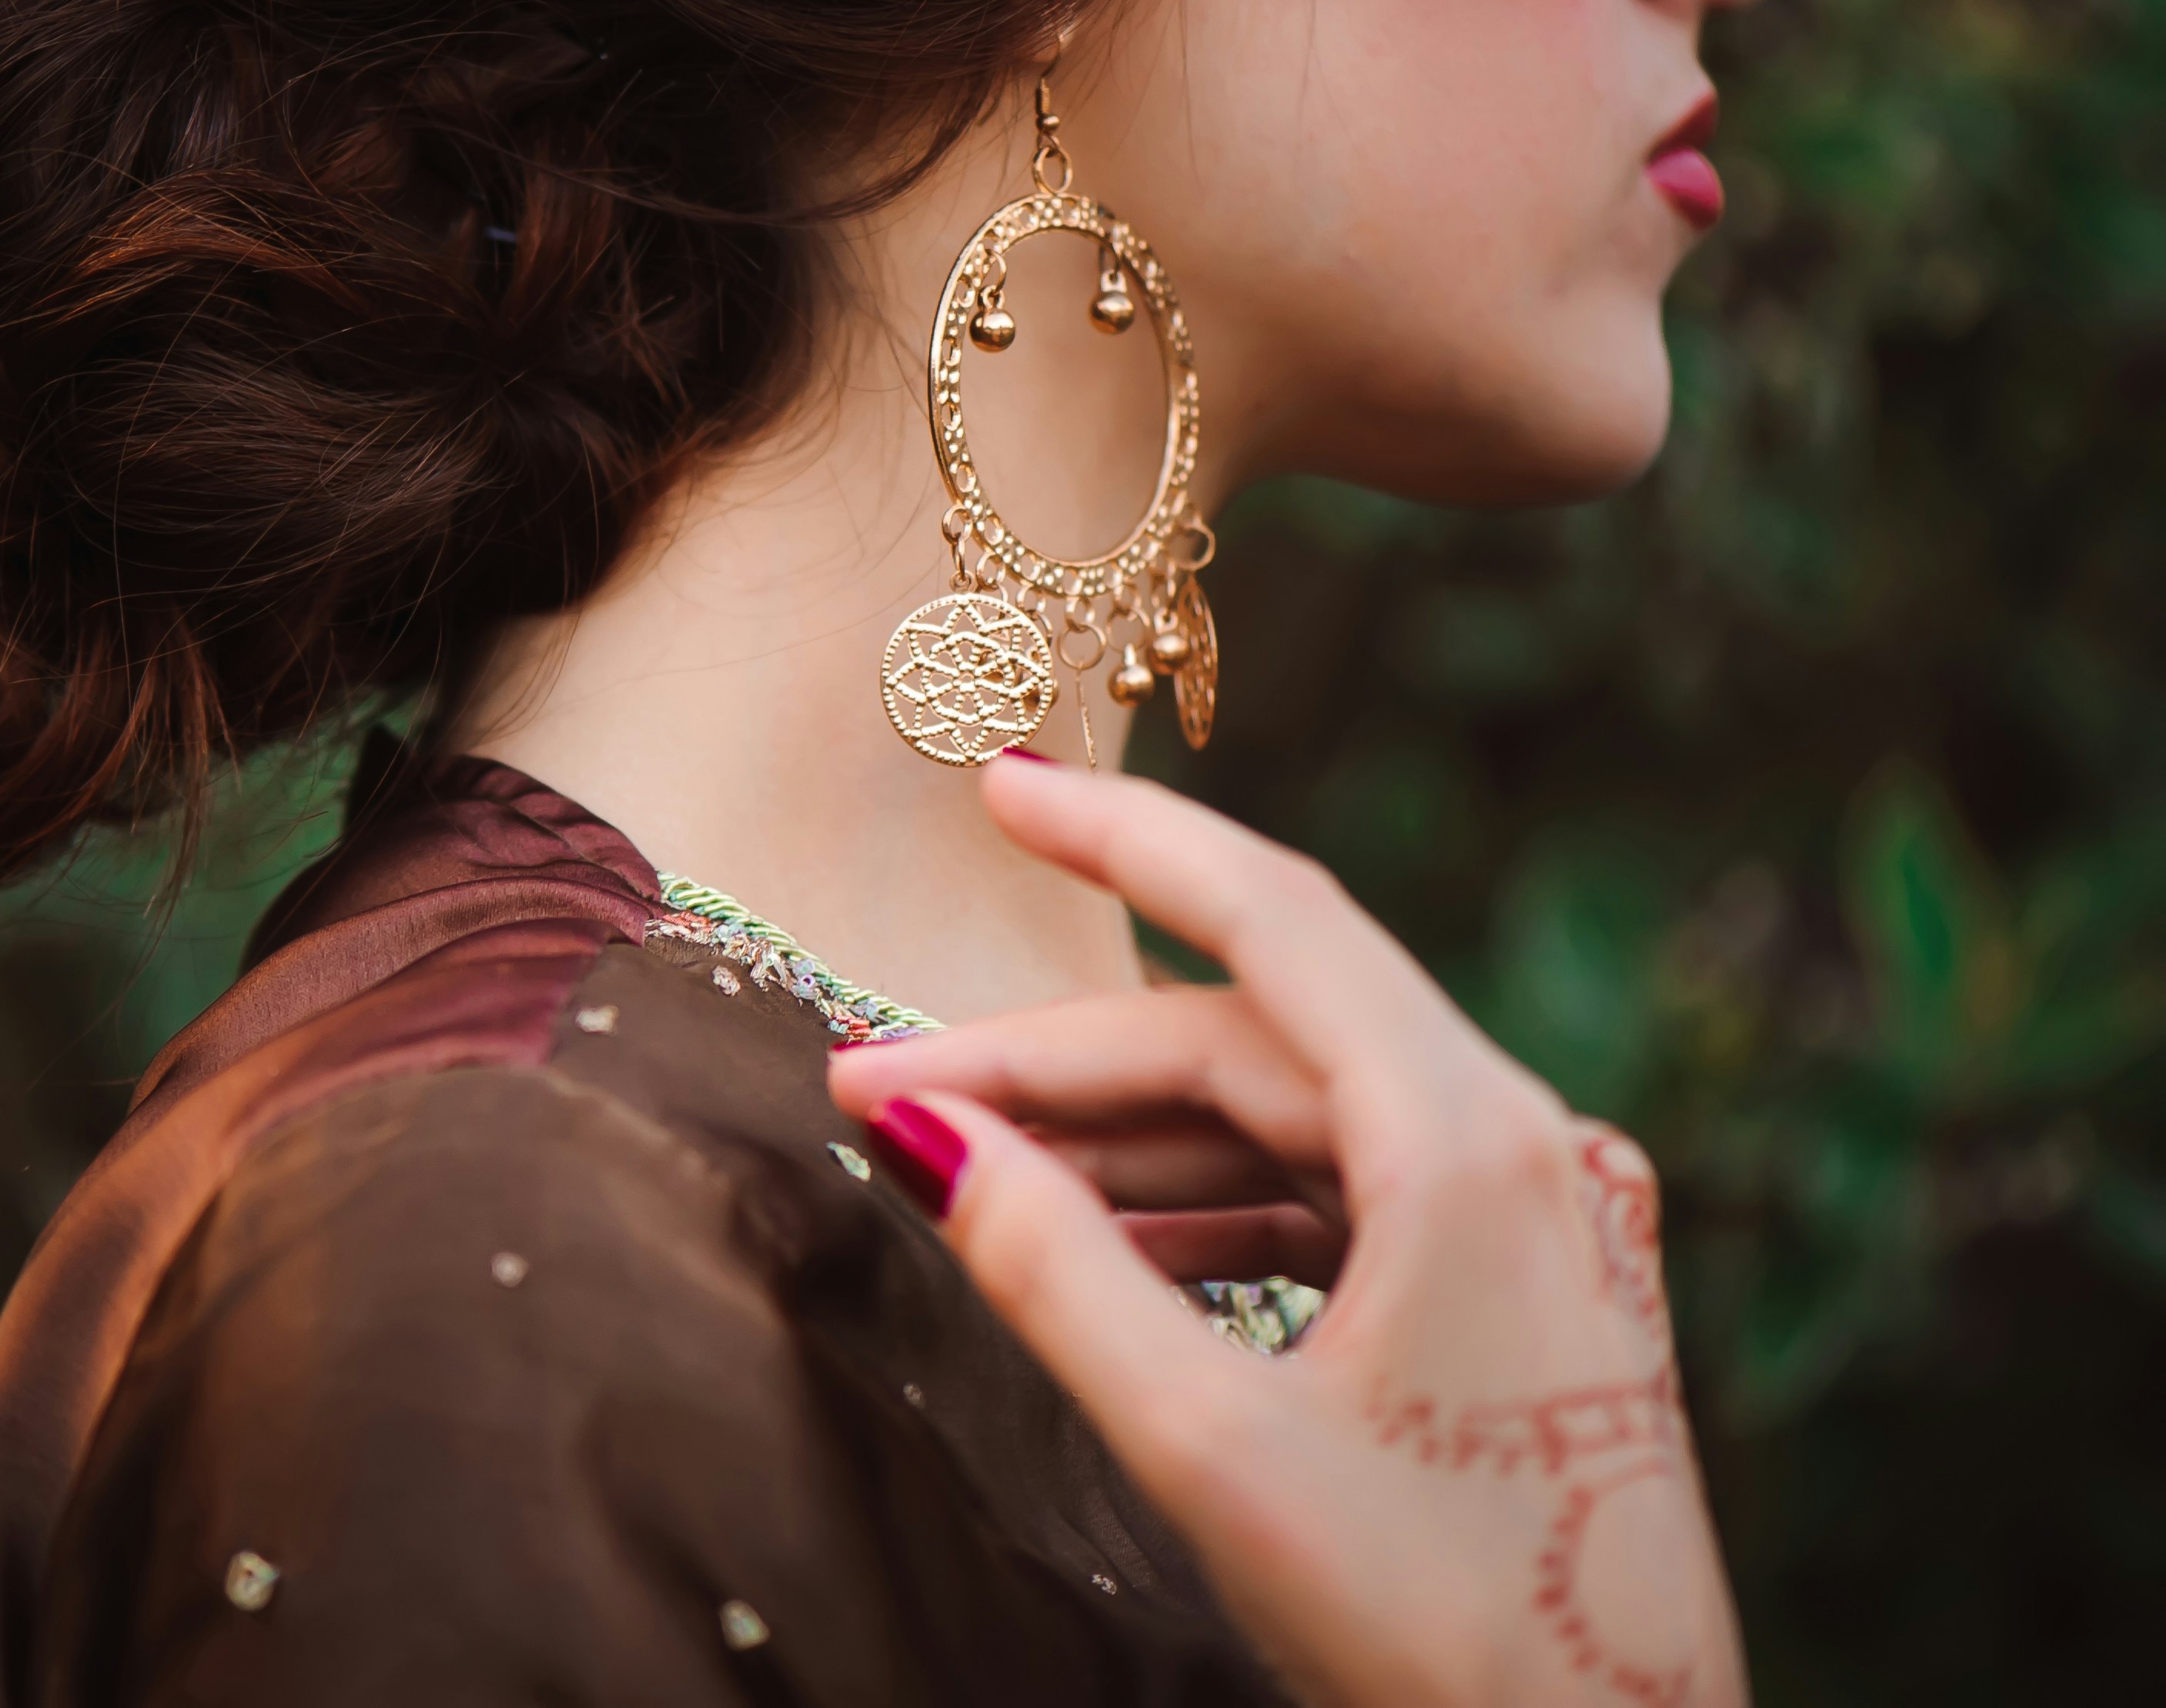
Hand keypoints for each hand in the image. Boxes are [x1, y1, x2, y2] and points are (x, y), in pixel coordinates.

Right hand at [827, 759, 1743, 1707]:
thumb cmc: (1442, 1631)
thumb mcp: (1213, 1449)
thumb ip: (1055, 1272)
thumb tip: (929, 1139)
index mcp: (1474, 1146)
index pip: (1273, 924)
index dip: (1126, 839)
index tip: (1000, 787)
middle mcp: (1520, 1144)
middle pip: (1251, 1040)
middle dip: (1056, 1062)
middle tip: (881, 1093)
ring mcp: (1530, 1214)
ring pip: (1284, 1116)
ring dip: (1119, 1140)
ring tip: (958, 1171)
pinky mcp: (1517, 1285)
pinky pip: (1334, 1194)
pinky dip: (1206, 1206)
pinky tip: (1094, 1243)